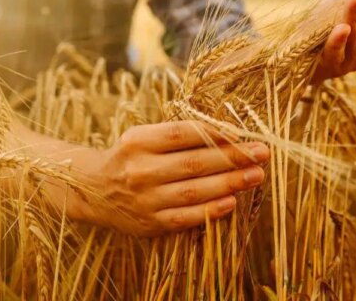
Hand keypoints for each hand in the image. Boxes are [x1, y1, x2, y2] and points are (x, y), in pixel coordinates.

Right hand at [67, 121, 268, 236]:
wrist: (93, 190)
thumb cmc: (131, 157)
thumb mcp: (145, 136)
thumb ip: (179, 134)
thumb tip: (229, 132)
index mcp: (138, 141)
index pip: (183, 134)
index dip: (216, 133)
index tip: (245, 133)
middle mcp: (140, 170)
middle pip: (194, 162)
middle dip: (233, 157)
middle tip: (262, 153)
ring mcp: (144, 199)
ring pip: (194, 191)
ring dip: (230, 183)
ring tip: (256, 175)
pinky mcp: (150, 223)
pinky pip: (185, 217)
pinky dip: (211, 210)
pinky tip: (233, 202)